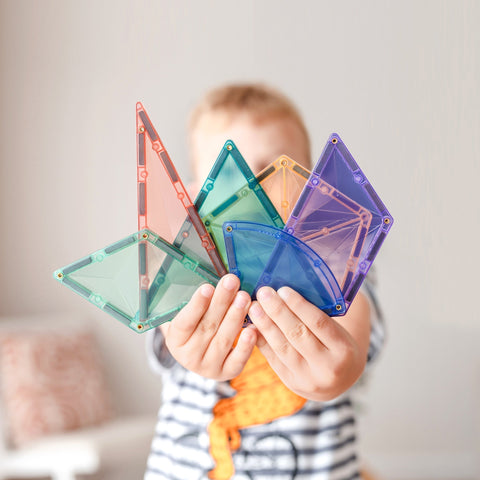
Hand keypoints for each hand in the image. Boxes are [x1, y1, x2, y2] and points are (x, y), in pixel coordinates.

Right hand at [159, 274, 256, 380]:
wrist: (200, 352)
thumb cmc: (196, 323)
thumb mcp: (188, 312)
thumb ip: (196, 300)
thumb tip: (211, 279)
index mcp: (175, 339)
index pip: (184, 322)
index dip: (196, 305)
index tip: (208, 287)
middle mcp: (188, 356)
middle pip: (207, 327)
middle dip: (221, 302)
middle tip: (232, 282)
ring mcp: (207, 367)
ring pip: (223, 340)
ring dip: (235, 317)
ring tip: (244, 297)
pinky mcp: (225, 372)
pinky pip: (236, 360)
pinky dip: (246, 345)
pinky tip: (253, 329)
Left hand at [248, 286, 370, 400]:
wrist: (340, 380)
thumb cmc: (336, 344)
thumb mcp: (337, 330)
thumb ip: (317, 314)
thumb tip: (286, 291)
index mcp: (344, 349)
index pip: (319, 323)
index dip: (299, 305)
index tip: (282, 289)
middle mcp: (327, 367)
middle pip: (298, 335)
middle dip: (278, 312)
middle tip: (263, 293)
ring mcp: (308, 379)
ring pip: (282, 347)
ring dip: (265, 325)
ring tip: (254, 307)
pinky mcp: (292, 383)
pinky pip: (273, 359)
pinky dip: (261, 340)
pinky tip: (252, 325)